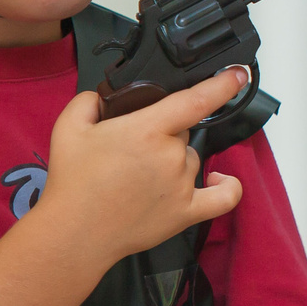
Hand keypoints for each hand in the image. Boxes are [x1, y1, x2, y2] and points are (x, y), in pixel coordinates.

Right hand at [38, 71, 249, 268]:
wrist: (75, 232)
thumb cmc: (73, 182)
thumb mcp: (68, 128)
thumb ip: (88, 101)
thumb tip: (102, 97)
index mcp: (147, 130)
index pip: (195, 100)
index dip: (222, 84)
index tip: (238, 73)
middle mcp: (171, 156)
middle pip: (182, 132)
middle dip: (161, 135)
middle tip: (131, 152)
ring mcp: (183, 185)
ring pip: (191, 160)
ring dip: (175, 161)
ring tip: (140, 177)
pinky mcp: (186, 212)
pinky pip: (223, 198)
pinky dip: (227, 186)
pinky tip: (220, 179)